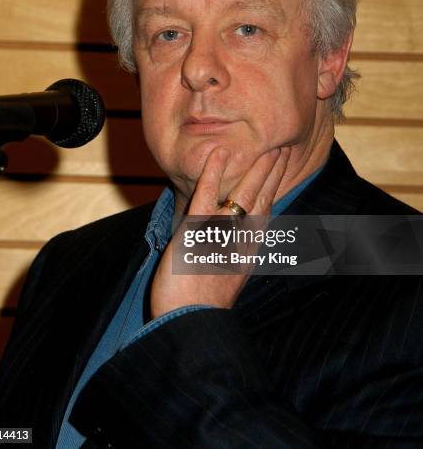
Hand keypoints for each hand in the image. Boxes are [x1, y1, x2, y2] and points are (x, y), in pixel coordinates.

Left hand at [150, 146, 290, 318]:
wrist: (189, 323)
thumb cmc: (199, 307)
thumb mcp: (220, 280)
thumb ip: (226, 257)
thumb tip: (226, 243)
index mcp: (246, 252)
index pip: (264, 213)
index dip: (272, 189)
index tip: (279, 170)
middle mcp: (240, 240)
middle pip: (262, 199)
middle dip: (272, 174)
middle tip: (281, 150)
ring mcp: (220, 233)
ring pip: (244, 194)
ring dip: (255, 168)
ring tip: (266, 148)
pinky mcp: (196, 231)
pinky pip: (207, 196)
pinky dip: (213, 173)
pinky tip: (218, 154)